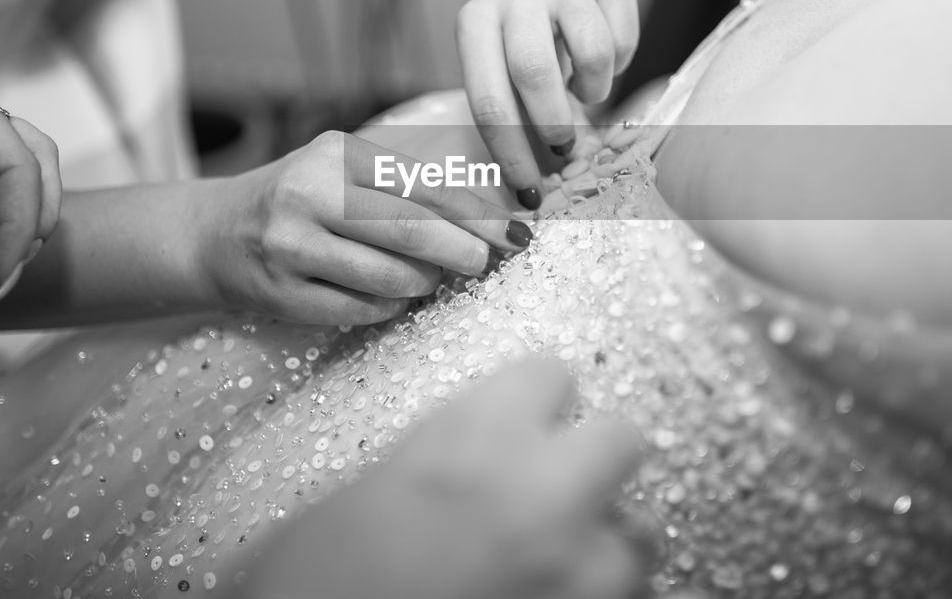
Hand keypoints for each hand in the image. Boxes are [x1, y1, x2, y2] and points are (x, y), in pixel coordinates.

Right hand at [201, 130, 532, 324]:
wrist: (214, 233)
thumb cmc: (300, 200)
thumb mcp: (344, 171)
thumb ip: (406, 188)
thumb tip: (488, 221)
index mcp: (335, 155)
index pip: (422, 186)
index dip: (477, 214)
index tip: (514, 233)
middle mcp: (308, 195)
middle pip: (410, 231)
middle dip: (461, 252)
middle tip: (483, 263)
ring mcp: (290, 247)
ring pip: (389, 278)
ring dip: (424, 284)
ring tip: (427, 278)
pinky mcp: (281, 294)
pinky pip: (361, 310)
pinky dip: (389, 306)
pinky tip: (389, 295)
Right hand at [247, 358, 649, 598]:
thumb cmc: (313, 574)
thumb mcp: (363, 492)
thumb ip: (434, 460)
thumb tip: (461, 464)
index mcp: (478, 436)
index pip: (551, 374)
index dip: (533, 398)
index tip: (521, 415)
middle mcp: (547, 490)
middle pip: (622, 439)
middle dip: (593, 458)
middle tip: (556, 486)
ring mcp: (579, 570)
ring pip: (638, 537)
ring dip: (605, 544)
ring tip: (564, 562)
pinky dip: (609, 596)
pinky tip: (574, 595)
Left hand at [459, 0, 638, 206]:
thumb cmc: (522, 28)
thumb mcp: (499, 58)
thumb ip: (512, 108)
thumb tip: (533, 184)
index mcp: (475, 22)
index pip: (488, 100)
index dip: (511, 153)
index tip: (529, 191)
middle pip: (533, 73)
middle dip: (552, 124)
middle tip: (564, 147)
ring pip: (592, 55)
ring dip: (593, 90)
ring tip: (582, 88)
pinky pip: (622, 38)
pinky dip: (617, 63)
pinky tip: (599, 54)